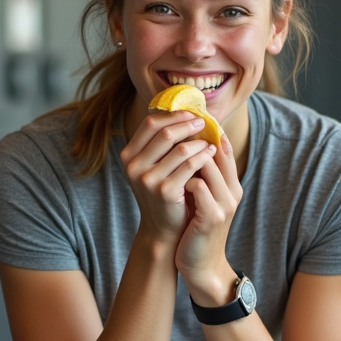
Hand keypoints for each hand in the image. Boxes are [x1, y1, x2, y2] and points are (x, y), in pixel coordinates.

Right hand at [119, 110, 217, 244]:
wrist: (162, 227)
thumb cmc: (162, 191)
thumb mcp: (153, 166)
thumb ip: (160, 144)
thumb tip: (183, 113)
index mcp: (128, 155)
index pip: (150, 123)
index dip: (172, 115)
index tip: (190, 114)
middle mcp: (134, 166)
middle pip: (164, 132)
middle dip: (187, 124)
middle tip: (204, 123)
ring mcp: (148, 179)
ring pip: (180, 148)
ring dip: (199, 142)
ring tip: (210, 142)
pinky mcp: (165, 191)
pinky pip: (190, 165)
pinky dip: (204, 156)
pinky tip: (211, 154)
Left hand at [176, 132, 243, 300]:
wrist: (201, 264)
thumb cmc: (197, 228)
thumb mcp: (203, 198)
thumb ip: (201, 175)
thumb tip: (184, 145)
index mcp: (232, 184)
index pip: (223, 146)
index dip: (203, 131)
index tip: (181, 123)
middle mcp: (232, 191)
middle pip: (215, 150)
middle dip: (191, 140)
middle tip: (170, 133)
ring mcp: (224, 204)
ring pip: (206, 165)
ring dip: (184, 158)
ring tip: (166, 157)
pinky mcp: (212, 217)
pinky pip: (198, 187)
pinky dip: (183, 180)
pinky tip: (170, 182)